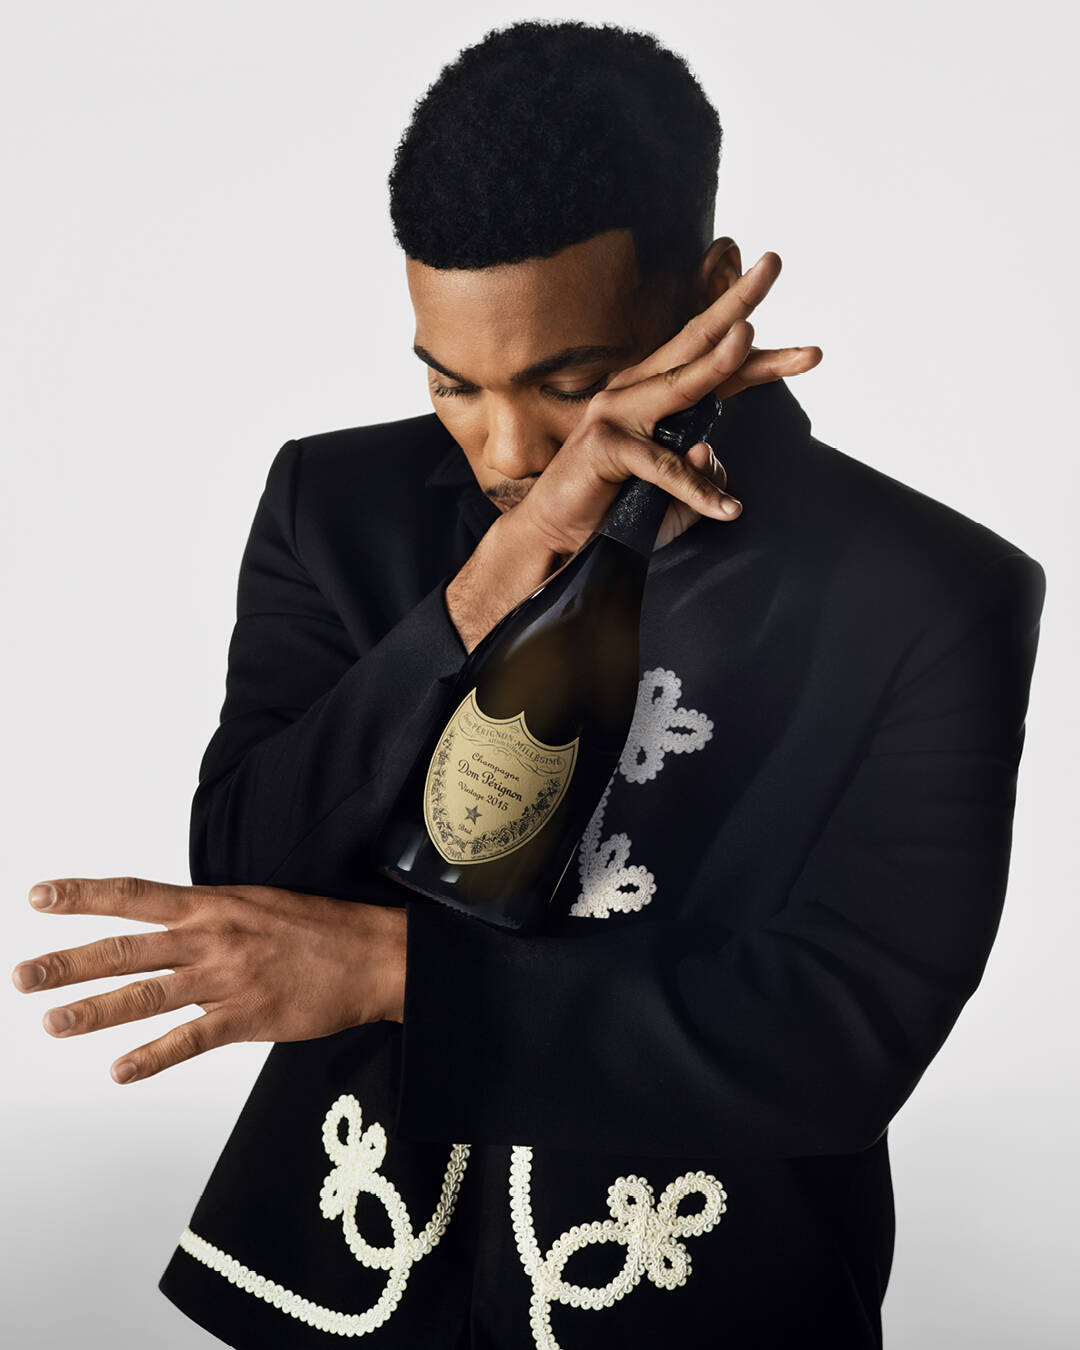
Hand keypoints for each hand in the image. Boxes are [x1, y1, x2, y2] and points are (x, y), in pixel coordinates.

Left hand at [11, 877, 406, 1083]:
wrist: (370, 954)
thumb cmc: (314, 928)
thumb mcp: (252, 904)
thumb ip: (205, 918)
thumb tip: (164, 926)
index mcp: (212, 904)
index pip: (133, 895)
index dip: (83, 895)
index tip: (39, 896)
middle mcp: (211, 937)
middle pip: (125, 949)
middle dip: (68, 962)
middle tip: (23, 975)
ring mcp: (227, 979)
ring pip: (146, 995)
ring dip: (94, 1011)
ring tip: (53, 1022)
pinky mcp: (246, 1017)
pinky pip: (188, 1040)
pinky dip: (151, 1058)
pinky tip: (119, 1072)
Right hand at [512, 250, 822, 558]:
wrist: (558, 540)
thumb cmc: (615, 515)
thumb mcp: (674, 499)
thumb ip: (699, 477)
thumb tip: (706, 451)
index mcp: (654, 395)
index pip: (714, 365)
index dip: (761, 355)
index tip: (811, 353)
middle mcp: (635, 391)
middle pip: (696, 341)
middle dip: (738, 303)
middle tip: (773, 262)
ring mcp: (616, 412)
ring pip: (680, 384)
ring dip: (717, 359)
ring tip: (749, 339)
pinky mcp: (605, 445)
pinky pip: (663, 465)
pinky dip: (695, 490)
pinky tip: (727, 509)